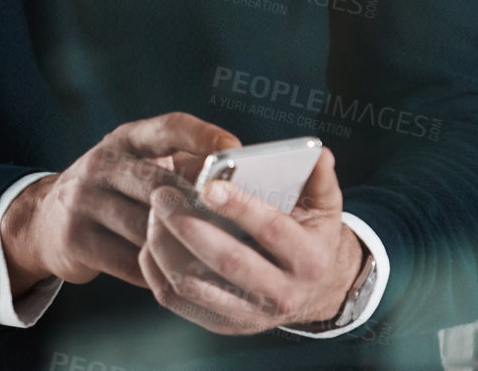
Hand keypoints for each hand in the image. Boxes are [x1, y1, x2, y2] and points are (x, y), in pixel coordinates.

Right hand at [1, 112, 238, 292]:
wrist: (44, 219)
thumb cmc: (113, 189)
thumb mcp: (137, 164)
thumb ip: (180, 166)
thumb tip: (236, 180)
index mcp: (126, 138)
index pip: (168, 127)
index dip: (202, 135)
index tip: (234, 148)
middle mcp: (102, 163)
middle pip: (159, 183)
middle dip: (196, 204)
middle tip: (232, 222)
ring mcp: (84, 201)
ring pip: (145, 228)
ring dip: (180, 245)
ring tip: (214, 257)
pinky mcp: (75, 239)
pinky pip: (128, 262)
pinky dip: (158, 272)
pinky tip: (179, 277)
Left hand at [140, 146, 363, 333]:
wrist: (313, 292)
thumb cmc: (312, 237)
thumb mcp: (325, 208)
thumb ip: (320, 179)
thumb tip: (319, 152)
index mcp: (309, 258)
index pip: (272, 229)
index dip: (239, 207)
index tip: (207, 184)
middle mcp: (282, 292)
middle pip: (228, 261)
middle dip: (189, 226)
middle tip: (162, 194)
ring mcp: (251, 314)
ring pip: (196, 285)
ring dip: (166, 248)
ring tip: (152, 214)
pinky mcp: (225, 324)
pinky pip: (180, 302)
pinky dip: (159, 273)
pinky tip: (151, 242)